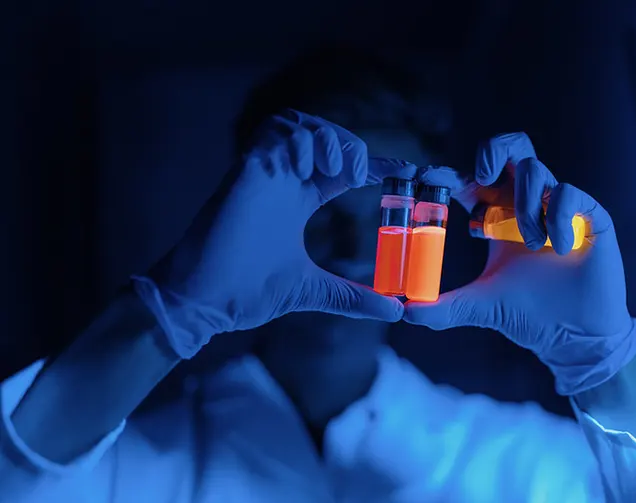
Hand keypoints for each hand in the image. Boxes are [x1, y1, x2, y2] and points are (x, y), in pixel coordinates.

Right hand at [132, 110, 411, 358]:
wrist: (204, 303)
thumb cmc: (247, 293)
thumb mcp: (313, 291)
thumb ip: (353, 297)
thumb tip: (396, 310)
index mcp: (298, 200)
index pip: (342, 169)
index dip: (375, 165)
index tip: (407, 172)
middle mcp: (283, 181)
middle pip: (323, 134)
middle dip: (351, 145)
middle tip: (363, 175)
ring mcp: (264, 173)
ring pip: (298, 124)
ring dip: (327, 138)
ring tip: (340, 172)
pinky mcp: (246, 172)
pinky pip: (274, 133)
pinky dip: (300, 142)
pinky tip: (311, 172)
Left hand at [404, 133, 635, 394]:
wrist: (573, 337)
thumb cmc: (527, 314)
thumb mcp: (478, 306)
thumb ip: (442, 307)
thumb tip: (405, 311)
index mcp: (495, 215)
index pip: (470, 179)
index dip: (448, 173)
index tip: (430, 179)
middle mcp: (524, 203)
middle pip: (511, 148)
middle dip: (493, 150)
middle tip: (483, 178)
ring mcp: (557, 206)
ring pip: (535, 169)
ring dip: (524, 204)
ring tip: (531, 243)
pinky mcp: (588, 215)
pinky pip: (568, 193)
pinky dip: (558, 217)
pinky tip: (559, 249)